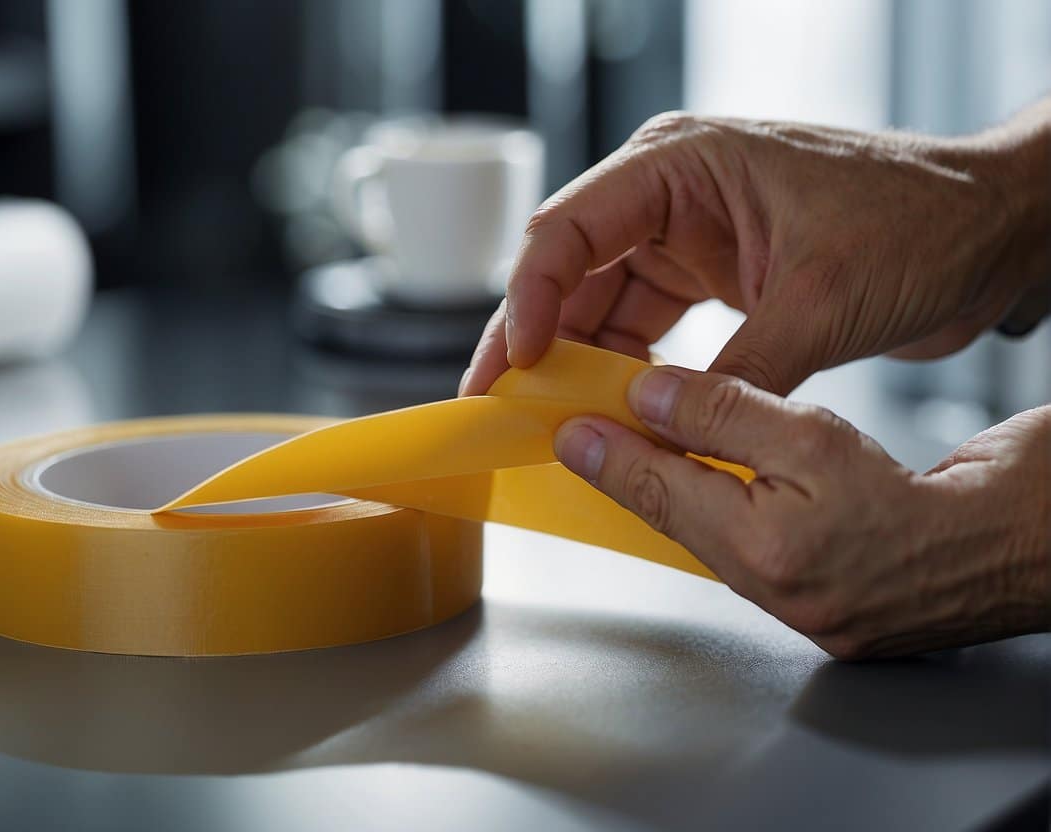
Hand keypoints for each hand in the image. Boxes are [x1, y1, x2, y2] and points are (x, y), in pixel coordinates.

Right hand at [461, 105, 1050, 397]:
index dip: (526, 299)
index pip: (569, 229)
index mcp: (681, 165)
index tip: (513, 367)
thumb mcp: (823, 300)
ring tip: (543, 426)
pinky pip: (644, 333)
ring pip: (599, 310)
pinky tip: (609, 418)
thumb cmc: (922, 223)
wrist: (996, 233)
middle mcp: (671, 197)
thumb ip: (737, 374)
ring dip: (573, 368)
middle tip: (494, 408)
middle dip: (529, 343)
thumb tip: (668, 441)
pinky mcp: (712, 283)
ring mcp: (688, 241)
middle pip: (567, 274)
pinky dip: (625, 377)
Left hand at [553, 367, 1050, 658]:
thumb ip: (726, 414)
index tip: (566, 431)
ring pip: (710, 533)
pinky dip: (724, 507)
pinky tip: (716, 481)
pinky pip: (749, 545)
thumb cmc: (945, 500)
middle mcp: (772, 589)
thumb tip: (651, 398)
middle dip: (632, 472)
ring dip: (675, 488)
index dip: (607, 455)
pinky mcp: (820, 599)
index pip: (658, 492)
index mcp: (767, 551)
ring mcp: (796, 603)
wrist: (1018, 550)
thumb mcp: (818, 436)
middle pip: (676, 519)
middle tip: (589, 433)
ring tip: (642, 446)